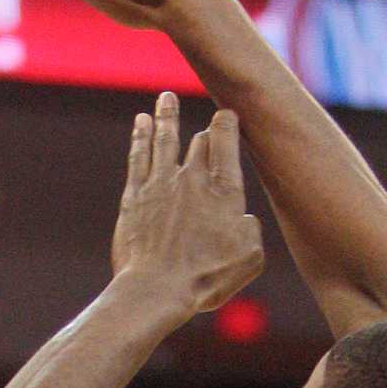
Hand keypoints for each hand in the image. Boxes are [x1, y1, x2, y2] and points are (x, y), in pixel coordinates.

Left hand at [111, 93, 263, 313]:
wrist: (156, 290)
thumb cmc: (206, 279)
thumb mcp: (249, 257)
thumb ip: (251, 229)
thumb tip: (242, 217)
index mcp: (224, 190)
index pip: (226, 142)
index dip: (226, 124)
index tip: (226, 115)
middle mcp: (192, 179)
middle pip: (198, 142)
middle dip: (203, 132)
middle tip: (205, 127)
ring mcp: (160, 184)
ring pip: (165, 139)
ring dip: (166, 115)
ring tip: (165, 97)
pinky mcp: (135, 197)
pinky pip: (139, 156)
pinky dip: (141, 136)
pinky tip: (142, 122)